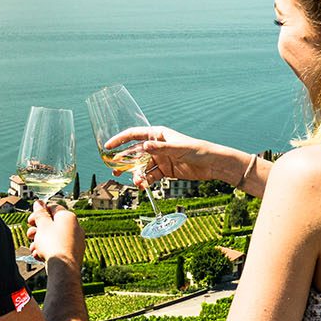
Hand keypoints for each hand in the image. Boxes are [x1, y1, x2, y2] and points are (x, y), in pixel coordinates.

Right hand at [26, 200, 83, 265]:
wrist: (63, 268)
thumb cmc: (53, 244)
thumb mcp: (42, 225)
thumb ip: (40, 213)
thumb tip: (38, 202)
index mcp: (68, 217)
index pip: (53, 208)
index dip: (39, 213)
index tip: (31, 220)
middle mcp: (75, 227)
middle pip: (53, 224)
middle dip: (38, 230)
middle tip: (30, 234)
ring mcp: (75, 241)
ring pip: (54, 237)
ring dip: (40, 241)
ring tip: (33, 248)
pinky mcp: (73, 253)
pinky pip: (58, 248)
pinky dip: (48, 250)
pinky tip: (39, 256)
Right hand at [103, 125, 238, 186]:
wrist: (213, 164)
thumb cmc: (198, 149)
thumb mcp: (179, 148)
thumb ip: (161, 148)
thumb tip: (144, 145)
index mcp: (158, 134)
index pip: (134, 135)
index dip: (120, 140)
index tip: (107, 147)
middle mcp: (157, 145)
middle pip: (135, 153)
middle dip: (125, 162)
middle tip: (114, 170)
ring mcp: (161, 158)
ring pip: (142, 167)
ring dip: (136, 174)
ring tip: (136, 183)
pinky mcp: (167, 171)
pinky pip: (152, 176)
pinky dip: (146, 181)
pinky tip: (143, 186)